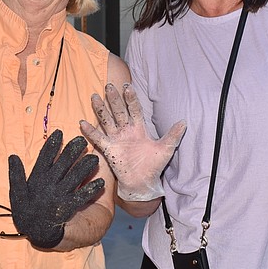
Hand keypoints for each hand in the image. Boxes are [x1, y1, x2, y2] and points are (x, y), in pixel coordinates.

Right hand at [8, 130, 104, 248]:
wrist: (35, 232)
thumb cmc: (26, 210)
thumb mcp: (16, 192)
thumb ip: (15, 174)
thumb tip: (12, 156)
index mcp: (37, 179)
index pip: (44, 158)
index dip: (52, 145)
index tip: (59, 132)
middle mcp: (49, 185)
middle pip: (63, 164)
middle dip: (72, 151)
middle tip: (82, 140)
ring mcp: (60, 196)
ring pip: (75, 177)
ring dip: (85, 167)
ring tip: (94, 157)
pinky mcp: (69, 207)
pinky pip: (82, 196)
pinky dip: (91, 189)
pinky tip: (101, 182)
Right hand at [80, 83, 185, 201]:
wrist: (143, 182)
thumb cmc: (153, 166)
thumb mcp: (166, 149)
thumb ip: (173, 135)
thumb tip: (184, 122)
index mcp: (139, 128)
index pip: (135, 109)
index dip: (131, 98)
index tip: (128, 86)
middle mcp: (126, 131)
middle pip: (119, 111)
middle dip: (114, 99)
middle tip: (109, 86)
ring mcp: (117, 139)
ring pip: (107, 120)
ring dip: (101, 109)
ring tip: (94, 97)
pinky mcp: (109, 149)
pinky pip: (98, 138)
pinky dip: (90, 131)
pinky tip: (83, 122)